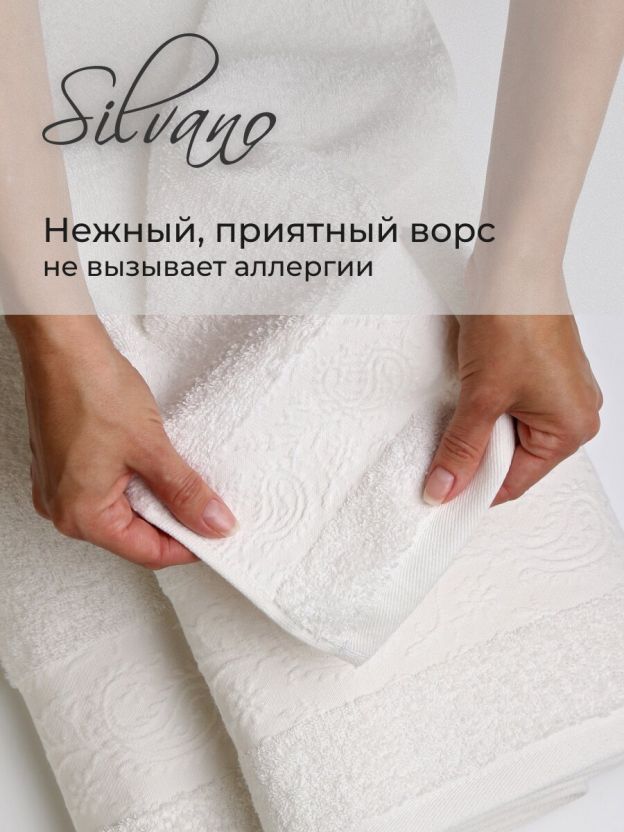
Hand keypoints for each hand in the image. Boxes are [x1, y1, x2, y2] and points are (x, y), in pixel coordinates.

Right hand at [10, 316, 237, 567]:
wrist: (61, 344)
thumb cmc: (90, 387)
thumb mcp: (151, 447)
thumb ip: (184, 492)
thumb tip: (212, 522)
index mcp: (79, 515)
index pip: (145, 551)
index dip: (187, 546)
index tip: (216, 535)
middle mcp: (61, 507)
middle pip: (131, 534)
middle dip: (171, 521)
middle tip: (207, 505)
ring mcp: (58, 486)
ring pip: (119, 509)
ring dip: (154, 499)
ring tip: (181, 479)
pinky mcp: (62, 464)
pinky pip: (104, 488)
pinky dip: (133, 482)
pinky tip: (153, 464)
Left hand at [423, 314, 601, 506]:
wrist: (514, 263)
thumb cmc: (512, 322)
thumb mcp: (482, 397)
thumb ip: (461, 448)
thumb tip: (444, 489)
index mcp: (572, 428)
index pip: (516, 481)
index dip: (474, 489)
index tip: (440, 495)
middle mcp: (574, 412)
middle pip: (513, 457)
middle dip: (475, 455)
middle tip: (438, 456)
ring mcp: (559, 390)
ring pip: (508, 430)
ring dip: (479, 428)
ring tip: (456, 415)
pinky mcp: (542, 370)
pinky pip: (511, 405)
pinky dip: (486, 407)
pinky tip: (467, 396)